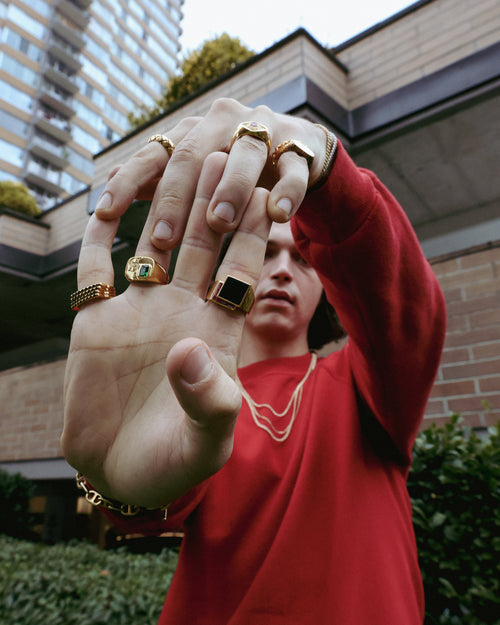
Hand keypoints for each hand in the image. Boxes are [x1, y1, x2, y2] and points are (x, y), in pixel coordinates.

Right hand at [62, 152, 271, 507]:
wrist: (122, 472)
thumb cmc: (175, 462)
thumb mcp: (205, 440)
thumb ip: (209, 399)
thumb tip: (189, 350)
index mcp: (217, 331)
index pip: (241, 271)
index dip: (252, 234)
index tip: (264, 193)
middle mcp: (181, 310)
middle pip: (201, 244)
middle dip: (212, 201)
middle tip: (224, 153)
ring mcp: (139, 310)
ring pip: (152, 244)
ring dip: (160, 206)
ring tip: (171, 158)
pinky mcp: (97, 320)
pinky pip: (95, 269)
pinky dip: (97, 238)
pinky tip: (102, 203)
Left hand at [94, 98, 327, 252]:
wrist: (295, 149)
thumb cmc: (233, 167)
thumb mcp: (195, 171)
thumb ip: (158, 177)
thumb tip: (109, 185)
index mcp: (193, 129)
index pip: (154, 153)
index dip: (128, 182)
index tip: (104, 214)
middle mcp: (224, 122)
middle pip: (194, 154)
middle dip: (177, 197)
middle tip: (164, 239)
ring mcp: (264, 132)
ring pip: (245, 155)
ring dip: (231, 189)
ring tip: (218, 223)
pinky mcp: (300, 150)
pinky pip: (294, 170)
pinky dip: (287, 191)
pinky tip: (277, 215)